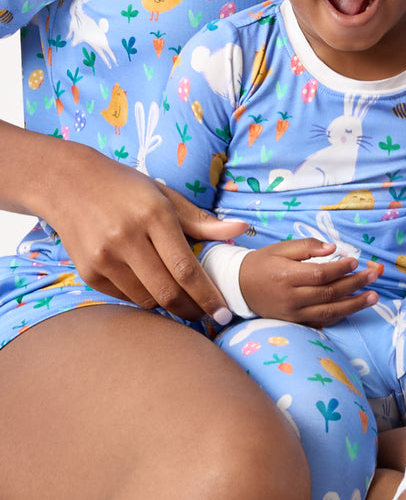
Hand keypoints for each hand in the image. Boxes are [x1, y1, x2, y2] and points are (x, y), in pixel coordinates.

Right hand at [45, 144, 246, 321]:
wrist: (69, 183)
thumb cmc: (127, 188)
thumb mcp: (166, 196)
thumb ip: (202, 220)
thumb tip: (242, 229)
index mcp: (153, 216)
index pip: (186, 268)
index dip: (207, 295)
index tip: (223, 313)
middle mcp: (126, 239)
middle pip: (167, 291)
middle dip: (191, 309)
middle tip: (207, 316)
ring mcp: (104, 258)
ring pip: (146, 299)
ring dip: (168, 306)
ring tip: (182, 302)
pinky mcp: (89, 272)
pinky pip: (125, 297)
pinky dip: (143, 298)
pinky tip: (152, 289)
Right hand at [239, 239, 381, 324]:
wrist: (239, 287)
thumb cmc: (262, 263)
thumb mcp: (281, 248)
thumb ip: (307, 247)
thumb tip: (333, 248)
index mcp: (287, 276)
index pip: (320, 274)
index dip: (340, 269)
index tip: (356, 261)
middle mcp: (291, 298)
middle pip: (329, 293)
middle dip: (355, 285)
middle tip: (374, 276)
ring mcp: (293, 314)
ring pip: (328, 312)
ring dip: (354, 305)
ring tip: (373, 297)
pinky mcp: (294, 323)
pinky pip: (321, 323)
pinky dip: (338, 316)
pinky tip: (353, 309)